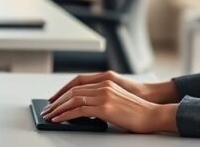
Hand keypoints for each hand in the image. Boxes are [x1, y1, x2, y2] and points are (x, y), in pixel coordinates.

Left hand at [49, 71, 178, 104]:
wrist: (151, 114)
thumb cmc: (136, 110)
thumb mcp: (117, 99)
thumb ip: (102, 98)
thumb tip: (85, 108)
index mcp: (106, 81)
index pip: (78, 82)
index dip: (64, 90)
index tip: (54, 99)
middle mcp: (103, 86)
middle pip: (73, 91)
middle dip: (57, 101)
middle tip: (48, 109)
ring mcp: (104, 96)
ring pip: (73, 100)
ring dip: (58, 108)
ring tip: (50, 115)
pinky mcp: (104, 108)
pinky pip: (79, 111)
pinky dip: (65, 115)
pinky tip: (59, 120)